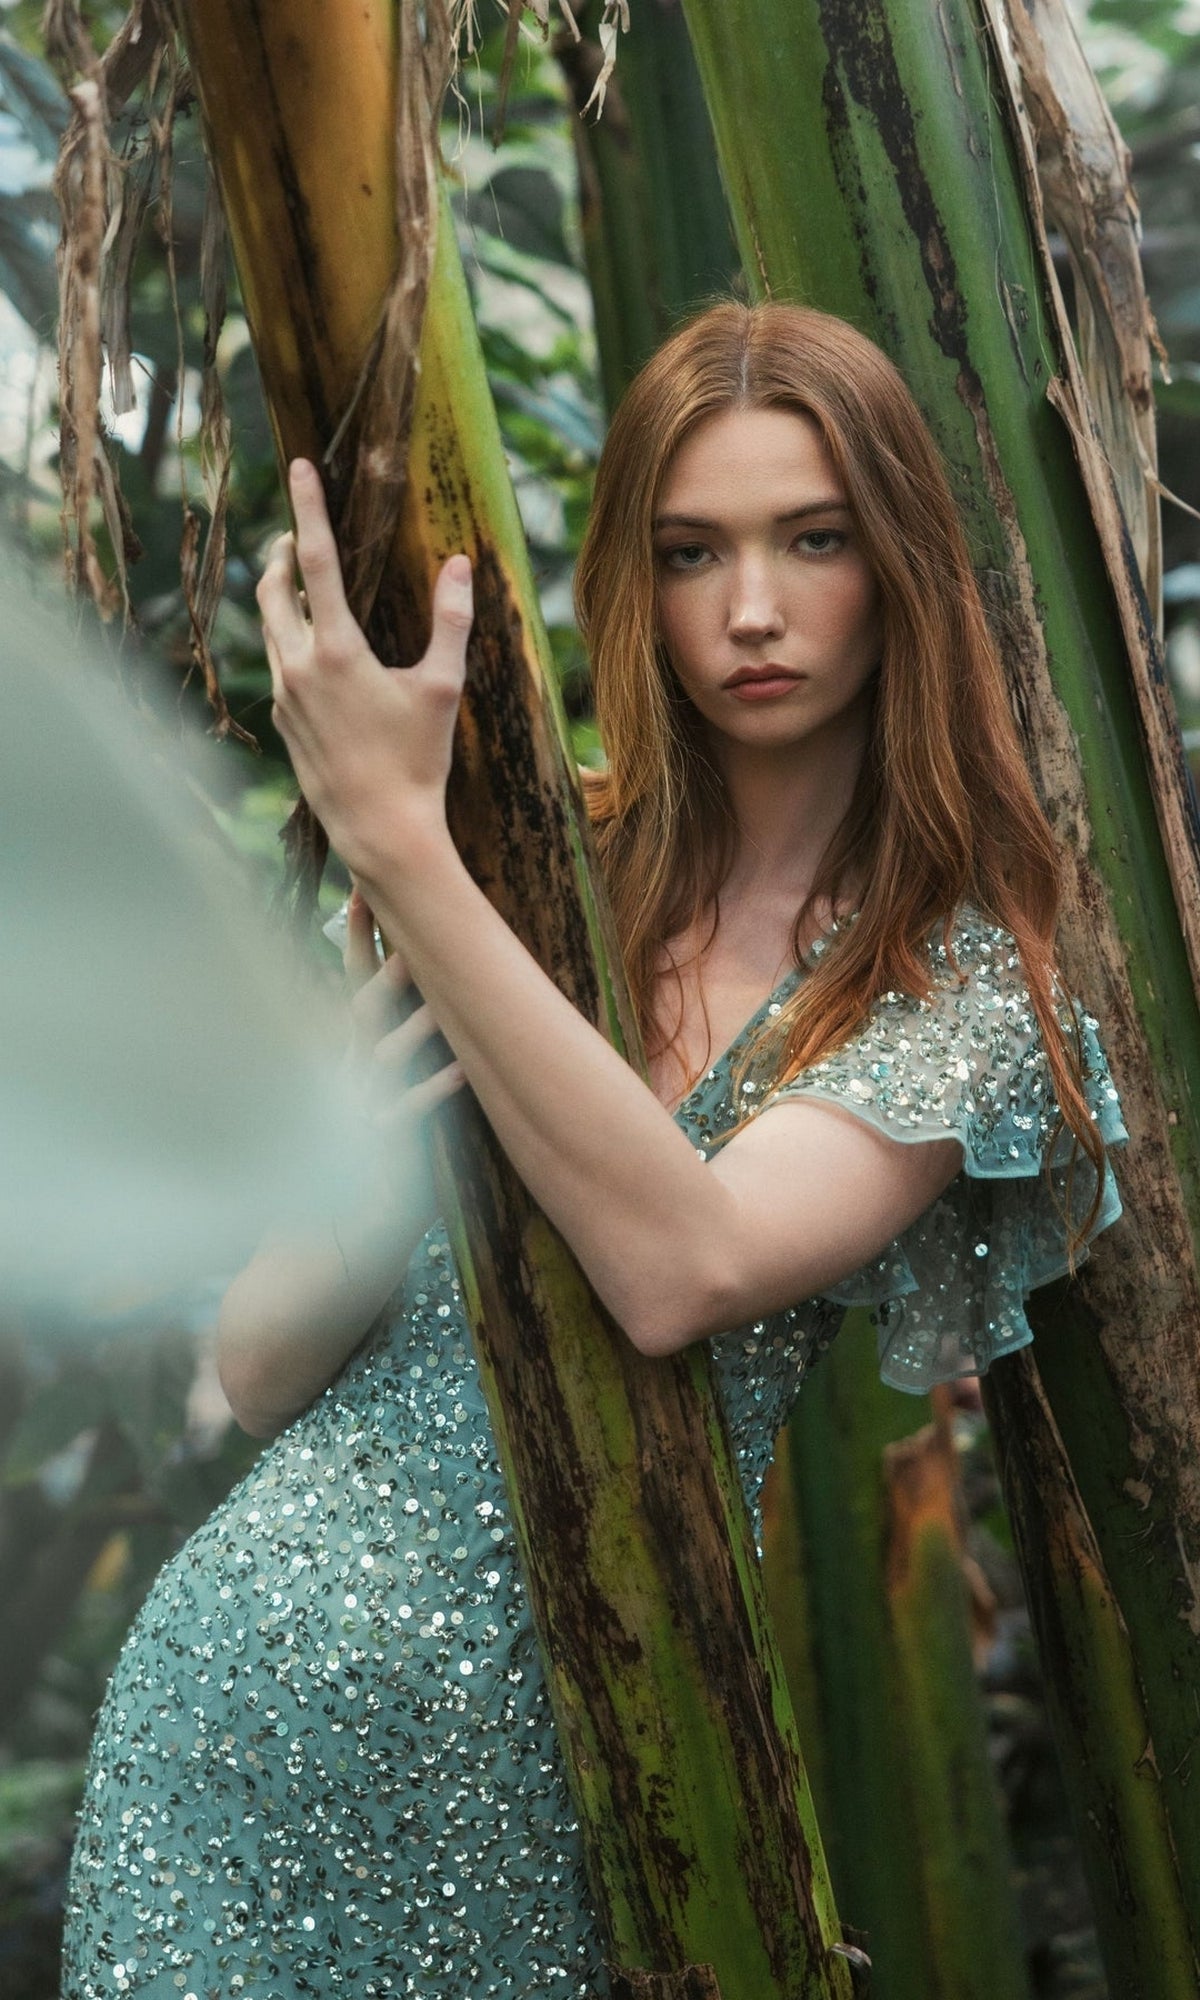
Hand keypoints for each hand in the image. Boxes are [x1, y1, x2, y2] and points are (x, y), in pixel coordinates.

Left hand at [258, 459, 473, 875]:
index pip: (315, 560)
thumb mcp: (443, 688)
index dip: (309, 508)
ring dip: (280, 596)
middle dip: (281, 552)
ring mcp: (285, 696)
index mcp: (337, 651)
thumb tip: (461, 564)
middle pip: (272, 588)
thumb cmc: (418, 762)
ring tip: (300, 582)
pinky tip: (312, 646)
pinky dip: (288, 638)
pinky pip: (278, 663)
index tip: (299, 466)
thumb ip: (452, 621)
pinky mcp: (283, 721)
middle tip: (295, 532)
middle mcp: (299, 667)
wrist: (379, 830)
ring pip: (269, 627)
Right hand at [342, 886, 464, 1229]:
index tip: (365, 892)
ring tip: (443, 983)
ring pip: (383, 1057)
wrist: (315, 1267)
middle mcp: (345, 1085)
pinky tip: (463, 1070)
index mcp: (345, 1068)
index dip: (359, 944)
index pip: (351, 993)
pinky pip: (406, 1118)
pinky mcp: (377, 1161)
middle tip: (410, 920)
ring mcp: (356, 1120)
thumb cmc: (353, 1190)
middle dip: (385, 966)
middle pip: (362, 1012)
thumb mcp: (368, 1119)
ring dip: (415, 1019)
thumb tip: (434, 1021)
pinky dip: (434, 1091)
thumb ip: (387, 1073)